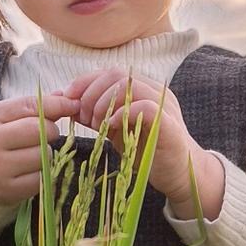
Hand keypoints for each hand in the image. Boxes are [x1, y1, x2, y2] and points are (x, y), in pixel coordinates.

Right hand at [0, 92, 80, 204]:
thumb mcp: (10, 115)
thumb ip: (38, 106)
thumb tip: (70, 99)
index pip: (32, 105)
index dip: (57, 104)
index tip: (72, 105)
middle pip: (39, 131)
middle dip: (50, 131)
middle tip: (44, 136)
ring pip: (43, 156)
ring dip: (46, 154)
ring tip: (32, 154)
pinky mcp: (5, 190)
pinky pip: (40, 179)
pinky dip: (41, 174)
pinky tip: (29, 170)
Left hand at [62, 67, 214, 207]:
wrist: (178, 174)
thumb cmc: (146, 151)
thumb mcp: (115, 130)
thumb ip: (96, 115)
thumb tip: (67, 104)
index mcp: (142, 89)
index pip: (109, 72)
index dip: (85, 82)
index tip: (68, 100)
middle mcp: (154, 91)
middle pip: (116, 74)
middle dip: (91, 94)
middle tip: (84, 117)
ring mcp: (163, 105)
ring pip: (129, 85)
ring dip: (104, 103)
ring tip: (97, 123)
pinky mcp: (168, 124)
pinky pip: (145, 106)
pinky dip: (123, 113)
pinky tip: (111, 126)